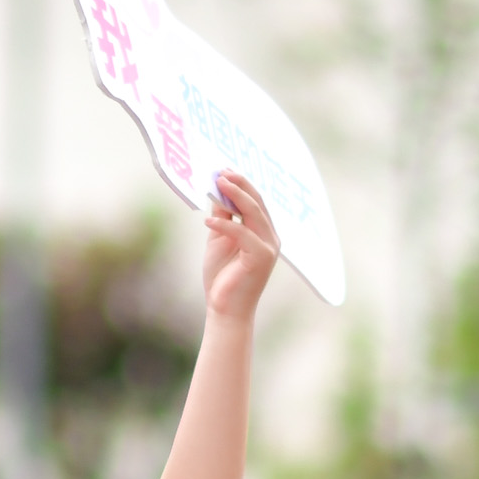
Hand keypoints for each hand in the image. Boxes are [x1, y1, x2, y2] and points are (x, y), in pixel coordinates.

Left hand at [200, 171, 282, 322]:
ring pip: (254, 213)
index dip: (241, 184)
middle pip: (257, 203)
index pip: (255, 201)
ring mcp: (269, 247)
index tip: (224, 169)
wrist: (225, 309)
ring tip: (217, 183)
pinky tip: (207, 219)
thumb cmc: (222, 276)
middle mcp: (271, 237)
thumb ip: (222, 217)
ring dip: (235, 196)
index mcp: (263, 232)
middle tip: (221, 171)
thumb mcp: (219, 240)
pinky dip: (225, 224)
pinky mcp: (261, 258)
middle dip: (240, 184)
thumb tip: (217, 190)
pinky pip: (242, 234)